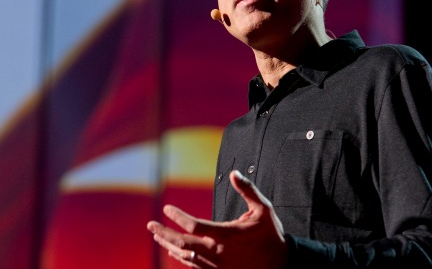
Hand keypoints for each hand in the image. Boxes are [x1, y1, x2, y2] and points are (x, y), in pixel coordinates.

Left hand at [146, 170, 287, 267]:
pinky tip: (173, 252)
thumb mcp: (264, 209)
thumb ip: (248, 190)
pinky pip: (194, 267)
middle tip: (151, 225)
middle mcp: (217, 252)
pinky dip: (181, 259)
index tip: (167, 209)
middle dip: (164, 233)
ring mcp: (216, 266)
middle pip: (183, 244)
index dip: (177, 217)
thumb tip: (234, 172)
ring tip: (157, 236)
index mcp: (226, 235)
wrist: (280, 265)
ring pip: (185, 257)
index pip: (194, 226)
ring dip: (169, 246)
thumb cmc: (271, 236)